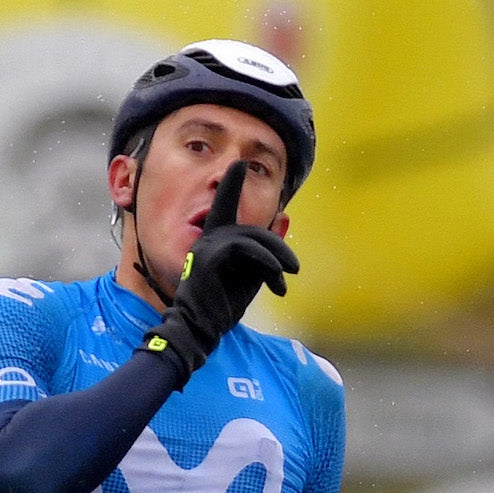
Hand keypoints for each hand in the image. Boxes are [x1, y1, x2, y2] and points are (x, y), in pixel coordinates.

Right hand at [142, 161, 298, 379]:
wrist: (199, 329)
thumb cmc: (223, 306)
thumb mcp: (251, 276)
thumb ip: (265, 249)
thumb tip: (284, 217)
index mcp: (215, 240)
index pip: (224, 204)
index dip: (231, 183)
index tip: (241, 163)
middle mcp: (208, 238)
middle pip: (251, 229)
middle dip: (277, 245)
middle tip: (294, 268)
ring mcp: (205, 246)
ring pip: (250, 237)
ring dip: (276, 256)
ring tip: (288, 276)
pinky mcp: (208, 258)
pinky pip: (243, 249)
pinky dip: (265, 261)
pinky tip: (277, 280)